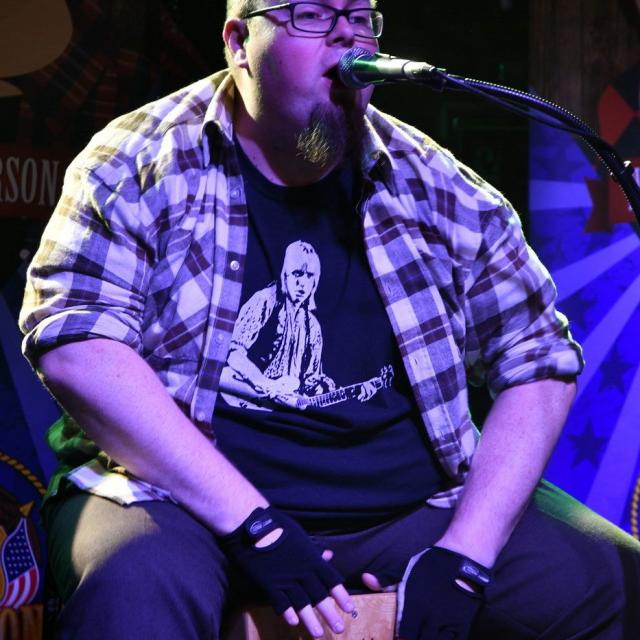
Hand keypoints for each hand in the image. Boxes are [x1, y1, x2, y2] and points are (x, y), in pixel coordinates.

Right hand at [220, 507, 353, 636]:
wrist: (254, 528)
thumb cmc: (278, 527)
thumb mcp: (300, 536)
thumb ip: (313, 551)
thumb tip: (328, 555)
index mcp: (312, 559)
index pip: (332, 580)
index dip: (341, 596)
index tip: (350, 608)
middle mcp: (303, 573)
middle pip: (319, 597)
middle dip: (330, 614)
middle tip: (339, 629)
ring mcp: (286, 581)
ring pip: (302, 605)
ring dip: (310, 621)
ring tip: (318, 634)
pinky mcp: (270, 586)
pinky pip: (281, 604)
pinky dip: (287, 613)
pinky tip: (293, 623)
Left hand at [362, 547, 490, 639]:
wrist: (461, 561)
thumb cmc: (431, 566)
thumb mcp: (406, 571)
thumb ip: (385, 580)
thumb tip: (365, 578)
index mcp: (414, 605)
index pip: (404, 634)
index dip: (401, 638)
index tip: (399, 637)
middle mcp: (430, 617)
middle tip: (412, 636)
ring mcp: (447, 623)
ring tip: (424, 636)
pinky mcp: (461, 625)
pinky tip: (440, 637)